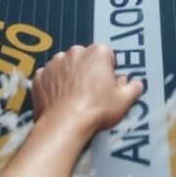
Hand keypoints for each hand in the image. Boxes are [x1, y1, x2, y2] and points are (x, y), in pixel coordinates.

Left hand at [30, 43, 144, 139]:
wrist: (64, 124)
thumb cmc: (97, 110)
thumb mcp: (123, 101)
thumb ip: (132, 88)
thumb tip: (137, 83)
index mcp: (96, 53)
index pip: (106, 54)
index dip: (108, 69)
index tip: (107, 84)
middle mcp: (73, 52)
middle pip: (84, 58)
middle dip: (87, 70)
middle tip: (91, 92)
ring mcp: (53, 63)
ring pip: (65, 66)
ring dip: (69, 76)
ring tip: (73, 97)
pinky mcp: (39, 76)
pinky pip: (48, 77)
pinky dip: (53, 85)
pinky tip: (58, 100)